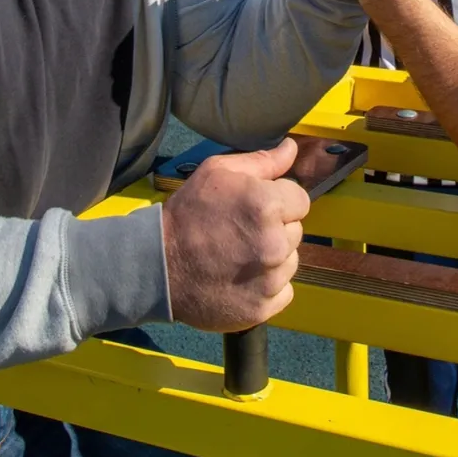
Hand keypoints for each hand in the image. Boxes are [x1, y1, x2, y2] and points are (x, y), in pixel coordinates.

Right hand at [162, 138, 308, 332]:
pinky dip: (267, 286)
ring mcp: (271, 279)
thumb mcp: (217, 172)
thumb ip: (261, 160)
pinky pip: (283, 291)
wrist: (157, 266)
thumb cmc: (187, 214)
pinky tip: (242, 278)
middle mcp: (275, 244)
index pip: (301, 199)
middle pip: (296, 230)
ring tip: (239, 255)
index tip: (256, 207)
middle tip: (242, 231)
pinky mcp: (264, 308)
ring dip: (273, 258)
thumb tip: (291, 148)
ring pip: (290, 261)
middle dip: (276, 228)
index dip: (279, 200)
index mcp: (267, 205)